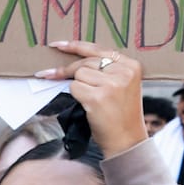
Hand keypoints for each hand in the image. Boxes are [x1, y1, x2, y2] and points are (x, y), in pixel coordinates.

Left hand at [35, 41, 146, 155]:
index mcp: (132, 66)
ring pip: (79, 74)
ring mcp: (112, 84)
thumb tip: (73, 60)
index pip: (99, 50)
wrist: (127, 139)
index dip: (77, 46)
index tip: (58, 45)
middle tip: (52, 75)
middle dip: (68, 70)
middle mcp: (124, 72)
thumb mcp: (122, 86)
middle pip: (86, 62)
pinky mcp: (98, 96)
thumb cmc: (121, 114)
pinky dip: (76, 97)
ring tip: (91, 100)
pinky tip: (89, 106)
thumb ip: (107, 70)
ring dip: (78, 87)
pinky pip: (74, 88)